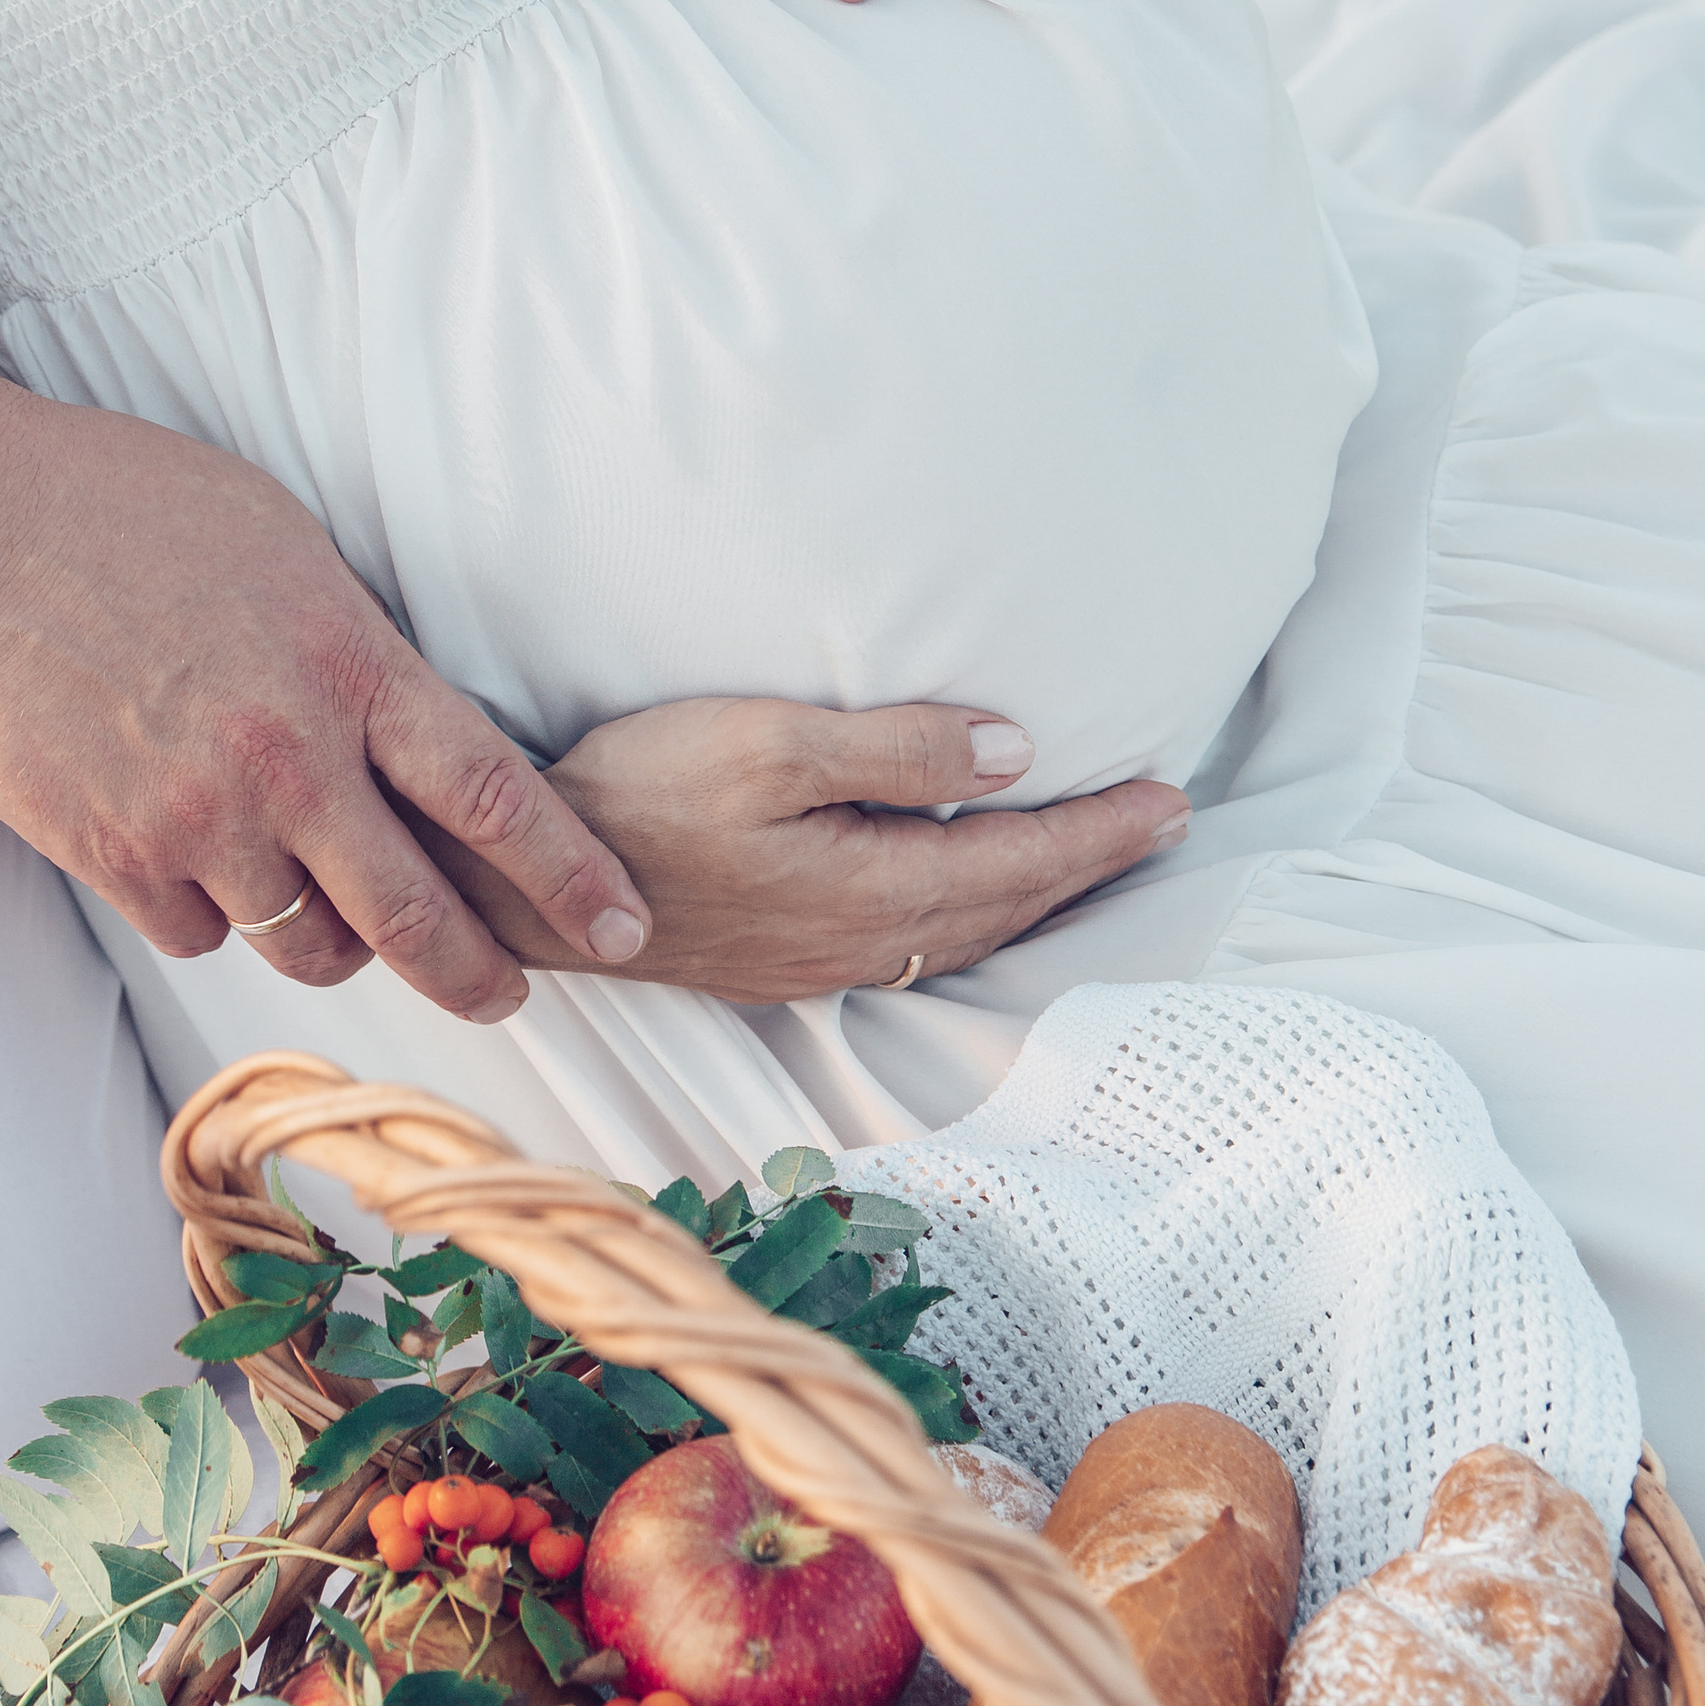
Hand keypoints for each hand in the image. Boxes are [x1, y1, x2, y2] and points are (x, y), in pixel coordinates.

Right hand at [0, 396, 651, 1022]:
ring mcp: (198, 816)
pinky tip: (194, 855)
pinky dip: (213, 914)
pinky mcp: (112, 854)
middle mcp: (290, 757)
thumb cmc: (123, 510)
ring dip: (331, 939)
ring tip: (328, 907)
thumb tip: (419, 730)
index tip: (626, 923)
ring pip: (306, 941)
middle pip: (416, 913)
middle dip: (480, 974)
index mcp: (352, 666)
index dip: (571, 876)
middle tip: (509, 995)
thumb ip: (360, 653)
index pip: (497, 795)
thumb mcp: (287, 550)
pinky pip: (201, 933)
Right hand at [419, 696, 1188, 1000]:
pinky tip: (978, 896)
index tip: (1170, 800)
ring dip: (1040, 894)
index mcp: (874, 887)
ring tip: (1092, 856)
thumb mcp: (768, 744)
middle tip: (1162, 822)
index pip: (1023, 859)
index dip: (1102, 830)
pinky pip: (923, 940)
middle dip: (1090, 864)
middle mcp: (864, 941)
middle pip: (1010, 905)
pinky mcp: (790, 961)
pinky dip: (980, 913)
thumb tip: (1015, 754)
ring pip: (970, 930)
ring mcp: (825, 960)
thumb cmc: (640, 796)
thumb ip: (898, 749)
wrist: (533, 884)